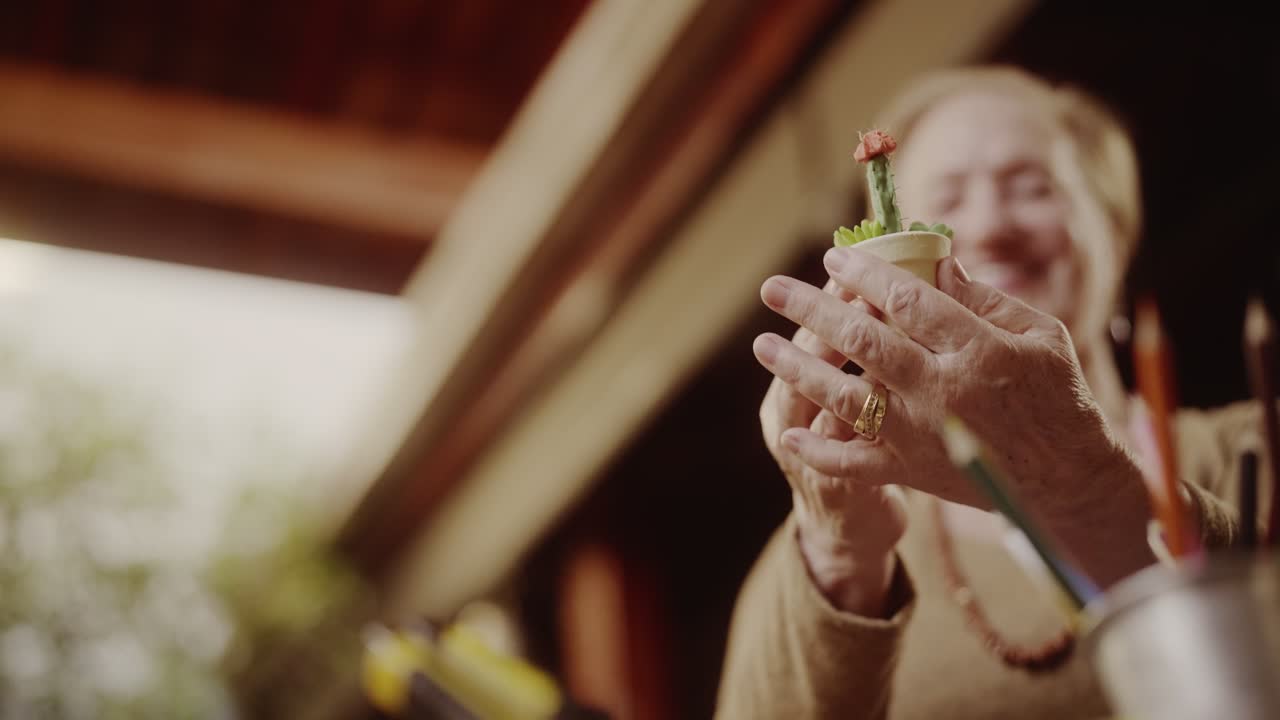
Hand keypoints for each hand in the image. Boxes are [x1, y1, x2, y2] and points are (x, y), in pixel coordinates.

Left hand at [755, 247, 1153, 585]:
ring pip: (844, 396)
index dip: (865, 272)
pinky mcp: (912, 471)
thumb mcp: (1037, 334)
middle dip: (811, 310)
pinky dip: (818, 449)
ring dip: (798, 369)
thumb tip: (934, 260)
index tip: (835, 256)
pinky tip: (789, 431)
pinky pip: (854, 462)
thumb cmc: (1056, 394)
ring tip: (763, 345)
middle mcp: (941, 390)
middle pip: (863, 340)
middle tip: (772, 289)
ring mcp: (921, 434)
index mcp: (976, 349)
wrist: (1066, 478)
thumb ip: (982, 299)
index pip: (906, 299)